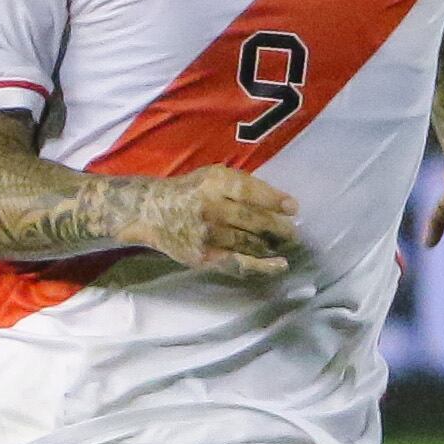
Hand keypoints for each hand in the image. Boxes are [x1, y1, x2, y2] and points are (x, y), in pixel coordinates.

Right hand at [129, 165, 297, 280]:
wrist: (151, 212)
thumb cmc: (190, 191)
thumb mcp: (212, 176)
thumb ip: (242, 186)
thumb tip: (282, 205)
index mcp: (213, 184)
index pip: (249, 191)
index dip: (273, 200)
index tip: (293, 208)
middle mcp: (210, 209)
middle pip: (252, 220)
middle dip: (277, 228)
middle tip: (292, 233)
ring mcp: (206, 235)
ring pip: (248, 243)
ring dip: (270, 245)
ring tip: (283, 244)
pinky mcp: (203, 256)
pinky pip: (238, 263)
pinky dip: (262, 266)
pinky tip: (279, 266)